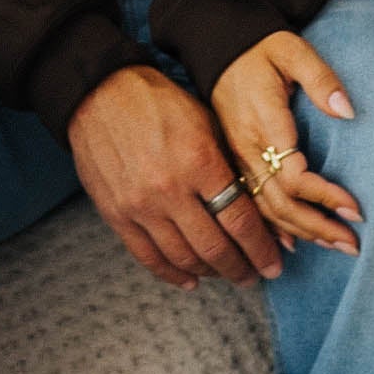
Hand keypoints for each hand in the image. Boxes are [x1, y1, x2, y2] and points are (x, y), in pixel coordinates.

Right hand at [71, 62, 282, 289]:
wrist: (100, 93)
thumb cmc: (160, 102)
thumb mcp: (206, 122)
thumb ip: (227, 166)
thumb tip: (254, 205)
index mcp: (200, 162)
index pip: (240, 221)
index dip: (261, 249)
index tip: (273, 263)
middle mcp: (170, 190)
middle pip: (215, 247)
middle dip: (241, 268)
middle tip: (255, 275)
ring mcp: (140, 206)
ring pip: (184, 257)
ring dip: (211, 272)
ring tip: (226, 275)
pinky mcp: (116, 214)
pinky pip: (147, 257)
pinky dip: (172, 274)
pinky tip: (190, 280)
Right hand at [208, 33, 360, 254]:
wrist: (218, 48)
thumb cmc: (261, 49)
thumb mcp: (292, 49)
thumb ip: (320, 78)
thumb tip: (347, 111)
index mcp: (263, 123)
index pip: (294, 175)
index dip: (325, 196)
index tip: (356, 209)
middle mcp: (246, 149)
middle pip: (281, 203)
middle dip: (318, 227)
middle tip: (353, 244)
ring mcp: (236, 160)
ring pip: (266, 210)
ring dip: (302, 232)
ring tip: (335, 246)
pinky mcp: (232, 163)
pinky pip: (250, 205)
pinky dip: (273, 229)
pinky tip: (294, 244)